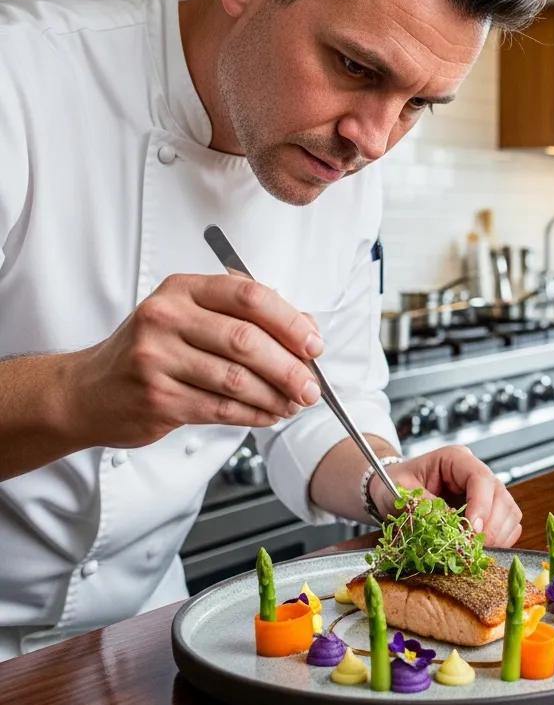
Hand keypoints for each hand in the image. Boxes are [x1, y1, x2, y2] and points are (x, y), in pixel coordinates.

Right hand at [69, 273, 324, 448]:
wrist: (89, 390)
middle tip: (311, 385)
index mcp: (183, 290)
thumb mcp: (191, 317)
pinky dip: (254, 414)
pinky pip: (221, 408)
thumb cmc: (151, 351)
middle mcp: (166, 318)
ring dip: (275, 396)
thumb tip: (306, 329)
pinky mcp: (158, 397)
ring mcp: (157, 358)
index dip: (290, 321)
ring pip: (236, 379)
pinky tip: (269, 415)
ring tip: (294, 403)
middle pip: (246, 340)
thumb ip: (246, 318)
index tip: (314, 344)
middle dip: (289, 367)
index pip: (249, 296)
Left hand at [370, 446, 522, 547]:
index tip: (471, 530)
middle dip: (491, 525)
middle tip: (473, 548)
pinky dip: (500, 539)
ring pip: (509, 511)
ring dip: (498, 534)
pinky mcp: (487, 510)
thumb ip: (425, 506)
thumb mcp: (400, 492)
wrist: (388, 490)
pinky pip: (507, 525)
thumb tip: (452, 526)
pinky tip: (481, 548)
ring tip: (475, 550)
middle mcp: (475, 472)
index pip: (481, 478)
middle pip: (501, 496)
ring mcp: (485, 491)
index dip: (481, 505)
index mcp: (455, 459)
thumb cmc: (392, 484)